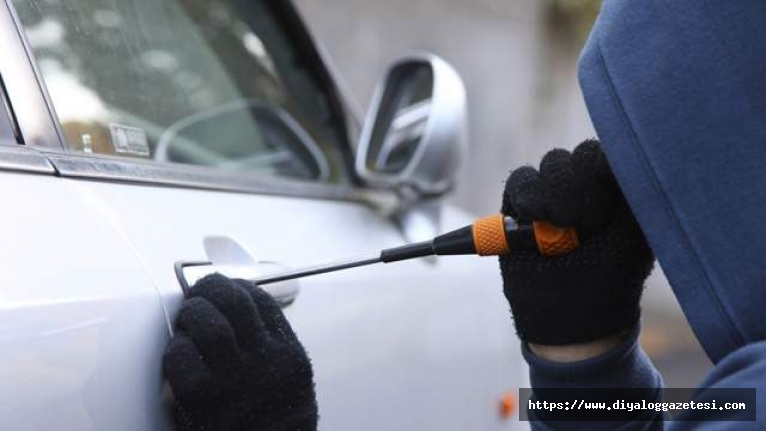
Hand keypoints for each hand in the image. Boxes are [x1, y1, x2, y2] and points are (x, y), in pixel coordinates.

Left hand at [163, 274, 316, 430]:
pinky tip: (177, 354)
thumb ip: (271, 352)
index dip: (239, 287)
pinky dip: (175, 349)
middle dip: (212, 288)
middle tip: (199, 293)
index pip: (263, 303)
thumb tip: (241, 317)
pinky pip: (182, 356)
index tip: (226, 287)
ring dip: (193, 313)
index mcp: (289, 358)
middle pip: (237, 301)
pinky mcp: (203, 398)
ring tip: (186, 318)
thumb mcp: (289, 387)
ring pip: (211, 323)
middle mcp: (266, 363)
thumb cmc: (272, 428)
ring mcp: (235, 379)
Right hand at [500, 139, 653, 346]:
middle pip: (580, 155)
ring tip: (561, 226)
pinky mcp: (519, 206)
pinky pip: (519, 180)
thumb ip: (634, 195)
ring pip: (550, 164)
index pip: (609, 154)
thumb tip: (626, 158)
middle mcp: (585, 187)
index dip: (603, 168)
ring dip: (554, 193)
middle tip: (586, 222)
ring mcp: (551, 195)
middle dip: (581, 185)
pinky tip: (534, 220)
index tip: (605, 200)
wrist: (570, 317)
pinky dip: (526, 195)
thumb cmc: (610, 280)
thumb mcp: (635, 237)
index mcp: (617, 191)